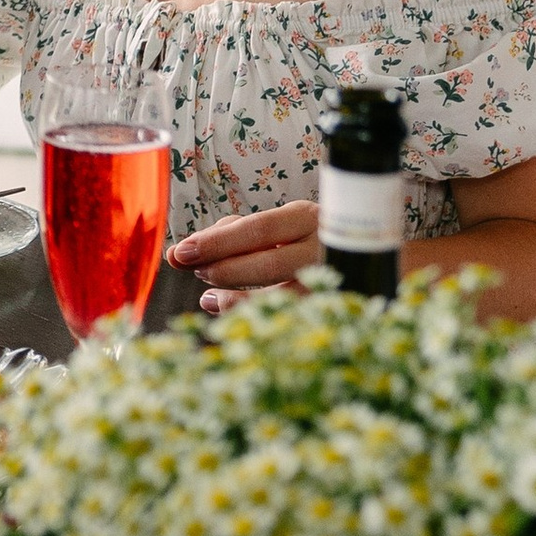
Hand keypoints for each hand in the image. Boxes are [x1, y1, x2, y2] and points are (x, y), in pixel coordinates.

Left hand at [169, 200, 321, 308]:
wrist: (353, 258)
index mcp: (306, 217)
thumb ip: (230, 234)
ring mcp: (334, 282)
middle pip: (270, 262)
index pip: (258, 229)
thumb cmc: (299, 240)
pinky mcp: (333, 309)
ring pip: (284, 296)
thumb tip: (182, 252)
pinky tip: (226, 309)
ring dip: (237, 297)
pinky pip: (290, 317)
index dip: (218, 242)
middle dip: (223, 268)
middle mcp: (324, 248)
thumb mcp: (271, 226)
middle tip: (193, 270)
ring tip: (209, 295)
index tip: (182, 250)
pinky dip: (253, 315)